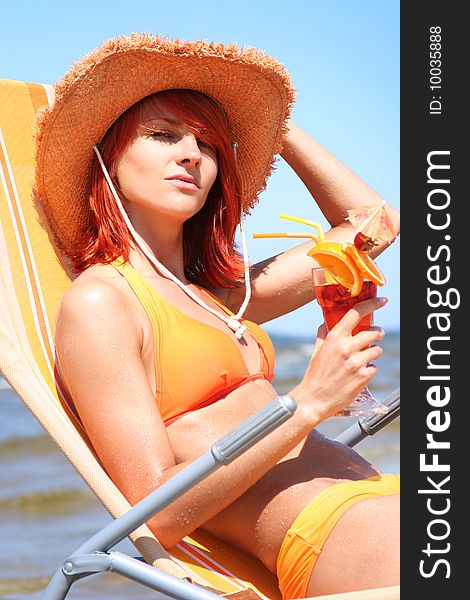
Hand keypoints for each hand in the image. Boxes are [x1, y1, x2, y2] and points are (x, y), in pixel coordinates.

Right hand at [290, 296, 386, 422]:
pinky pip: (374, 367)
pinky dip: (369, 370)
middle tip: (376, 335)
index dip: (372, 304)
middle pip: (373, 332)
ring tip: (363, 359)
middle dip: (377, 333)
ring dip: (373, 353)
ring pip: (377, 350)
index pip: (356, 313)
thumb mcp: (316, 351)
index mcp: (334, 338)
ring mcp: (356, 363)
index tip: (382, 300)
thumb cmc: (314, 376)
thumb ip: (323, 335)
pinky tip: (358, 375)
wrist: (314, 400)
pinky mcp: (363, 377)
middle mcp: (346, 348)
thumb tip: (326, 322)